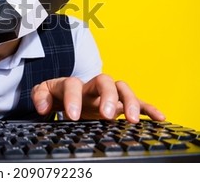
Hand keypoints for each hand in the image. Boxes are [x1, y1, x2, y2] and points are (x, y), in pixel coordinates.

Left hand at [31, 73, 164, 122]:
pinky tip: (159, 118)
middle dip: (107, 96)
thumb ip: (40, 97)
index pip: (72, 84)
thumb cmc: (56, 95)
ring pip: (121, 88)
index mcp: (71, 84)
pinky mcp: (119, 102)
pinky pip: (136, 101)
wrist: (66, 94)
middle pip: (103, 80)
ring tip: (133, 119)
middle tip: (107, 114)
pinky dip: (148, 107)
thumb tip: (43, 107)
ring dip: (130, 101)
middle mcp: (91, 86)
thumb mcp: (43, 94)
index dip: (73, 98)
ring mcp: (107, 93)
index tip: (72, 115)